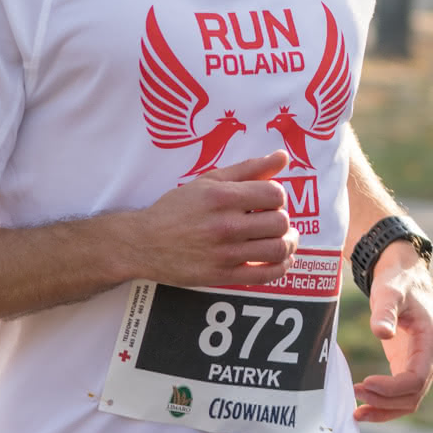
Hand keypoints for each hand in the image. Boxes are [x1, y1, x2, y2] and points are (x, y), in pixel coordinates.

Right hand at [135, 150, 297, 287]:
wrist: (145, 242)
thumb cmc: (177, 208)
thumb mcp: (209, 180)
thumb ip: (248, 168)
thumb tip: (283, 156)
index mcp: (221, 196)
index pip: (275, 194)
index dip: (278, 196)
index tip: (268, 200)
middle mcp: (225, 225)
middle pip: (280, 222)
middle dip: (282, 219)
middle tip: (272, 219)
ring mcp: (224, 253)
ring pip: (277, 249)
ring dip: (288, 244)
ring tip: (283, 239)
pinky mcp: (223, 276)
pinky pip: (265, 275)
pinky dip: (281, 267)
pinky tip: (281, 260)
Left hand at [352, 245, 432, 422]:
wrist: (405, 277)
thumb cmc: (397, 283)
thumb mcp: (389, 292)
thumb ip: (385, 311)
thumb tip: (381, 333)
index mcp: (431, 343)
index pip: (415, 379)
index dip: (391, 388)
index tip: (364, 383)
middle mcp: (430, 359)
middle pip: (413, 396)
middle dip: (384, 401)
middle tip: (355, 394)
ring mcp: (421, 365)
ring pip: (408, 401)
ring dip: (384, 409)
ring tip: (357, 412)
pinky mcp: (409, 366)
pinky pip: (401, 395)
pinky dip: (384, 405)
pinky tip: (363, 408)